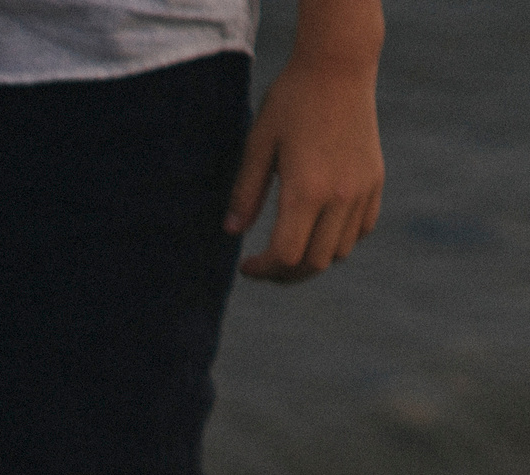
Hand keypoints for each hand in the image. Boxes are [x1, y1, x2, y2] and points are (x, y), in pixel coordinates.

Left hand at [226, 55, 383, 282]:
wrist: (338, 67)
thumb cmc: (291, 102)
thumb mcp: (258, 145)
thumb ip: (246, 192)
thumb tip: (232, 232)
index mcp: (307, 191)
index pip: (286, 256)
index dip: (263, 270)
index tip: (245, 266)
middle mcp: (340, 197)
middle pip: (314, 263)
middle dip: (285, 274)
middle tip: (264, 267)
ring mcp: (363, 190)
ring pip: (340, 251)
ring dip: (312, 259)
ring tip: (288, 250)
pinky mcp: (375, 180)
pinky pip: (362, 229)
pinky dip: (340, 241)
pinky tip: (318, 231)